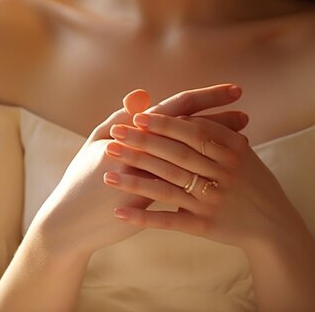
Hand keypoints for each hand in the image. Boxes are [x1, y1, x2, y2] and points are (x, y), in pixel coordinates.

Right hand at [29, 84, 248, 257]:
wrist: (70, 223)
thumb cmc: (82, 178)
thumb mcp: (96, 141)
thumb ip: (121, 117)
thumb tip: (143, 94)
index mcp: (132, 131)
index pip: (178, 108)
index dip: (207, 97)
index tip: (233, 91)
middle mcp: (144, 153)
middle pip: (191, 131)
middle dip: (221, 121)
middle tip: (245, 113)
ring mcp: (150, 180)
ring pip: (195, 157)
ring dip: (219, 146)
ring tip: (243, 139)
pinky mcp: (153, 204)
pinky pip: (187, 185)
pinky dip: (207, 175)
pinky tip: (224, 170)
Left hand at [102, 112, 305, 251]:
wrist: (273, 224)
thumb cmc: (253, 182)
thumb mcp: (242, 154)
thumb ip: (215, 134)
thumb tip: (181, 113)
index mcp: (232, 152)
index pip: (192, 133)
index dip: (164, 125)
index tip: (137, 118)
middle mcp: (223, 175)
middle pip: (176, 156)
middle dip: (142, 145)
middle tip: (114, 136)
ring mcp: (213, 202)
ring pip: (168, 187)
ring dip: (135, 179)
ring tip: (107, 172)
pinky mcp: (206, 226)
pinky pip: (170, 221)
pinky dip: (144, 218)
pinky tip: (119, 213)